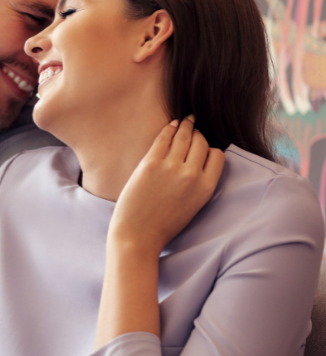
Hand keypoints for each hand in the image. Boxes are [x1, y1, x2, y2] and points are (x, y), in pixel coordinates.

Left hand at [110, 117, 224, 255]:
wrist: (138, 235)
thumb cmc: (163, 225)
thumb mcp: (192, 206)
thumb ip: (198, 185)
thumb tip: (197, 163)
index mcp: (206, 188)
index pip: (217, 156)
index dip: (210, 149)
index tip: (203, 146)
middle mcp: (192, 175)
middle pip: (201, 143)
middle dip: (198, 134)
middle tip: (194, 128)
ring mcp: (171, 167)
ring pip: (184, 137)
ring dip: (186, 126)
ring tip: (186, 120)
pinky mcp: (151, 163)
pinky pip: (163, 138)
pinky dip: (169, 129)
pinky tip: (171, 125)